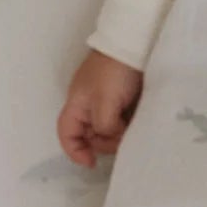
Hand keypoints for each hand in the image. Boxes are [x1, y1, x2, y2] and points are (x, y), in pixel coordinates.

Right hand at [58, 49, 143, 167]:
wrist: (136, 44)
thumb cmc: (115, 72)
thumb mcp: (104, 102)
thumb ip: (104, 127)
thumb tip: (113, 139)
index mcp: (77, 104)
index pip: (67, 134)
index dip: (75, 151)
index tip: (93, 163)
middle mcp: (90, 106)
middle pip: (91, 136)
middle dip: (104, 144)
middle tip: (122, 141)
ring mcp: (108, 103)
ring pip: (109, 131)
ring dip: (119, 137)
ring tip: (134, 133)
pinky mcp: (126, 100)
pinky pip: (123, 122)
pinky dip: (129, 128)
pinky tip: (140, 127)